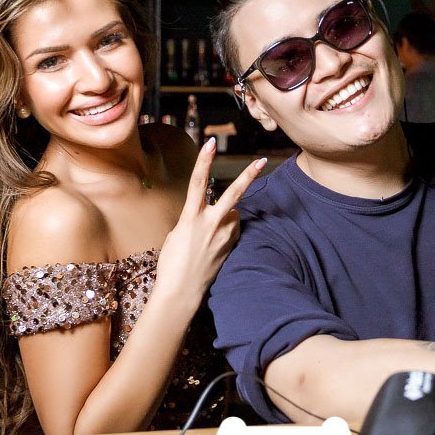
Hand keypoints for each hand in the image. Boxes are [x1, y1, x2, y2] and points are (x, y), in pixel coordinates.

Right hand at [154, 138, 266, 300]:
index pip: (198, 182)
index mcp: (191, 218)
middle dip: (249, 176)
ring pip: (234, 214)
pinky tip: (215, 245)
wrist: (181, 291)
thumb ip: (192, 219)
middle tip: (263, 161)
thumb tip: (206, 215)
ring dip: (227, 217)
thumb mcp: (176, 234)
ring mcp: (223, 236)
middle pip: (234, 193)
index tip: (210, 143)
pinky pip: (233, 230)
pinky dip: (227, 231)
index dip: (204, 160)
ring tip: (209, 236)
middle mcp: (210, 224)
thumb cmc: (171, 263)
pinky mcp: (231, 247)